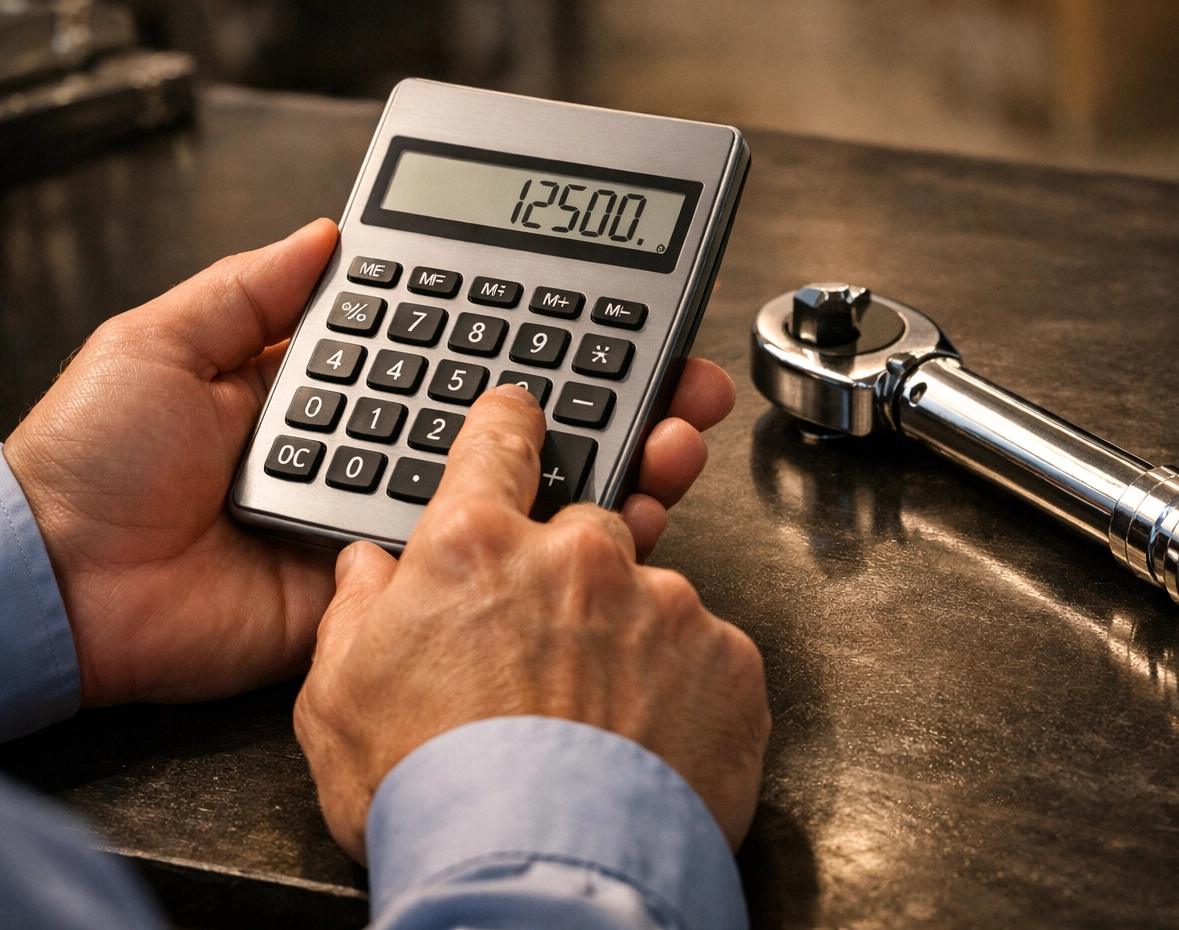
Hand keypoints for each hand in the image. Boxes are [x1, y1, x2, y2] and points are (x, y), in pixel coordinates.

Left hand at [4, 219, 734, 706]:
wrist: (59, 585)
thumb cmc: (92, 462)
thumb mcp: (164, 342)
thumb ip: (253, 290)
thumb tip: (326, 230)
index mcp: (339, 394)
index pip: (467, 356)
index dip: (543, 337)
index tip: (614, 318)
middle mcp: (381, 457)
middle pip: (522, 430)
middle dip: (614, 405)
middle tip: (682, 388)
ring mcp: (394, 529)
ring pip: (525, 503)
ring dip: (614, 475)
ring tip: (677, 446)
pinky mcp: (393, 600)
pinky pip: (487, 578)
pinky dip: (561, 560)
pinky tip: (625, 528)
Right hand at [294, 383, 769, 861]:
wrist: (540, 876)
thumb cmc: (436, 796)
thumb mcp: (338, 700)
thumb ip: (355, 615)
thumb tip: (367, 573)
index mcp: (479, 547)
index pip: (500, 443)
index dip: (510, 425)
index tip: (523, 417)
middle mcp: (580, 557)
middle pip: (586, 527)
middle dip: (571, 573)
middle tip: (546, 653)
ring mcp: (664, 603)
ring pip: (652, 595)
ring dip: (630, 638)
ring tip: (594, 722)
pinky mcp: (727, 659)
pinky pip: (707, 654)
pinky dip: (684, 687)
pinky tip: (645, 739)